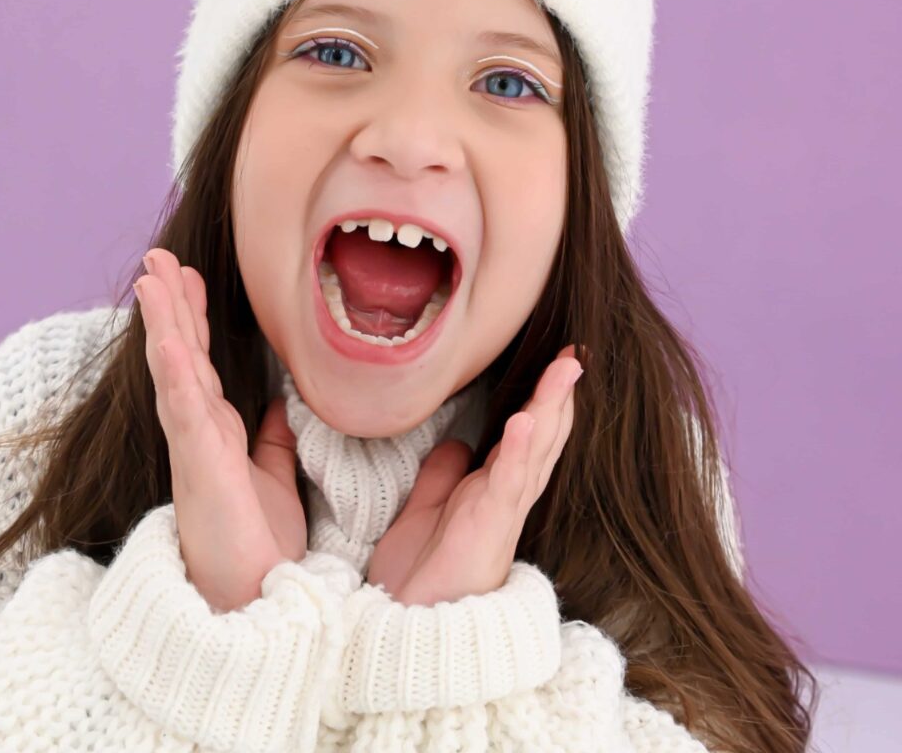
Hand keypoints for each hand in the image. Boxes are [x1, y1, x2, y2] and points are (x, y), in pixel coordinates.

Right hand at [134, 247, 306, 611]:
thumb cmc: (259, 546)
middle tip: (158, 258)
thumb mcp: (273, 479)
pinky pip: (185, 408)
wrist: (257, 601)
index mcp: (218, 432)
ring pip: (174, 371)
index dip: (193, 319)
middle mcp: (200, 433)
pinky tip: (166, 333)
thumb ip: (271, 442)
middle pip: (182, 355)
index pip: (202, 363)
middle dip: (171, 305)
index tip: (189, 278)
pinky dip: (174, 368)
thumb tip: (277, 406)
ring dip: (163, 321)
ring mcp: (194, 447)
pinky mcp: (199, 466)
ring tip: (152, 276)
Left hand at [366, 345, 582, 605]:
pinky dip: (516, 452)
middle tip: (575, 354)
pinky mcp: (486, 531)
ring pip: (534, 453)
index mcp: (490, 491)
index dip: (543, 401)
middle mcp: (504, 500)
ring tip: (565, 370)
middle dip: (559, 396)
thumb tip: (456, 443)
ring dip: (550, 410)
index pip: (525, 437)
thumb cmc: (420, 577)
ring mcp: (500, 514)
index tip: (558, 363)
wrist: (408, 631)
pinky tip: (524, 421)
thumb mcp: (427, 511)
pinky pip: (505, 486)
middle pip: (541, 438)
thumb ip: (444, 477)